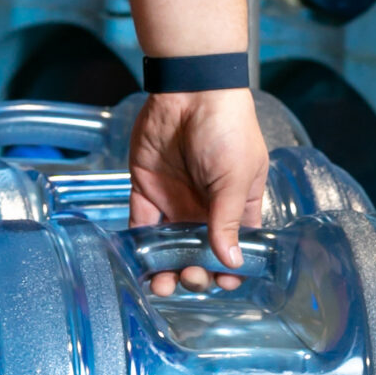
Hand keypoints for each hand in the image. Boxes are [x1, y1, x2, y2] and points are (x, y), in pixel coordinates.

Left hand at [128, 89, 269, 295]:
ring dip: (165, 270)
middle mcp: (204, 208)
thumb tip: (230, 262)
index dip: (229, 269)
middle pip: (199, 253)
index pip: (234, 247)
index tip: (221, 283)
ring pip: (168, 247)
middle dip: (195, 273)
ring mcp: (174, 201)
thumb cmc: (226, 129)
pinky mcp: (146, 191)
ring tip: (161, 284)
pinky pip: (140, 226)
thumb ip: (228, 220)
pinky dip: (139, 248)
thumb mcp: (237, 176)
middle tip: (189, 275)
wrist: (189, 90)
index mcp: (235, 206)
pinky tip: (140, 266)